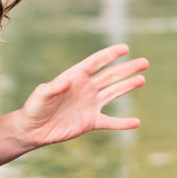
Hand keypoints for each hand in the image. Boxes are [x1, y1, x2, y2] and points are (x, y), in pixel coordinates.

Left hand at [13, 44, 148, 148]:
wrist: (33, 129)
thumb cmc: (35, 107)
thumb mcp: (42, 94)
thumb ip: (56, 86)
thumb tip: (70, 79)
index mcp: (75, 76)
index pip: (96, 63)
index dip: (110, 55)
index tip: (125, 48)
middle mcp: (86, 88)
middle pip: (110, 76)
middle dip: (127, 69)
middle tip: (144, 62)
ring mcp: (90, 104)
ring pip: (113, 93)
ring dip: (128, 86)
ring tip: (142, 79)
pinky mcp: (90, 121)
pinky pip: (110, 122)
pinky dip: (123, 123)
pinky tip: (136, 122)